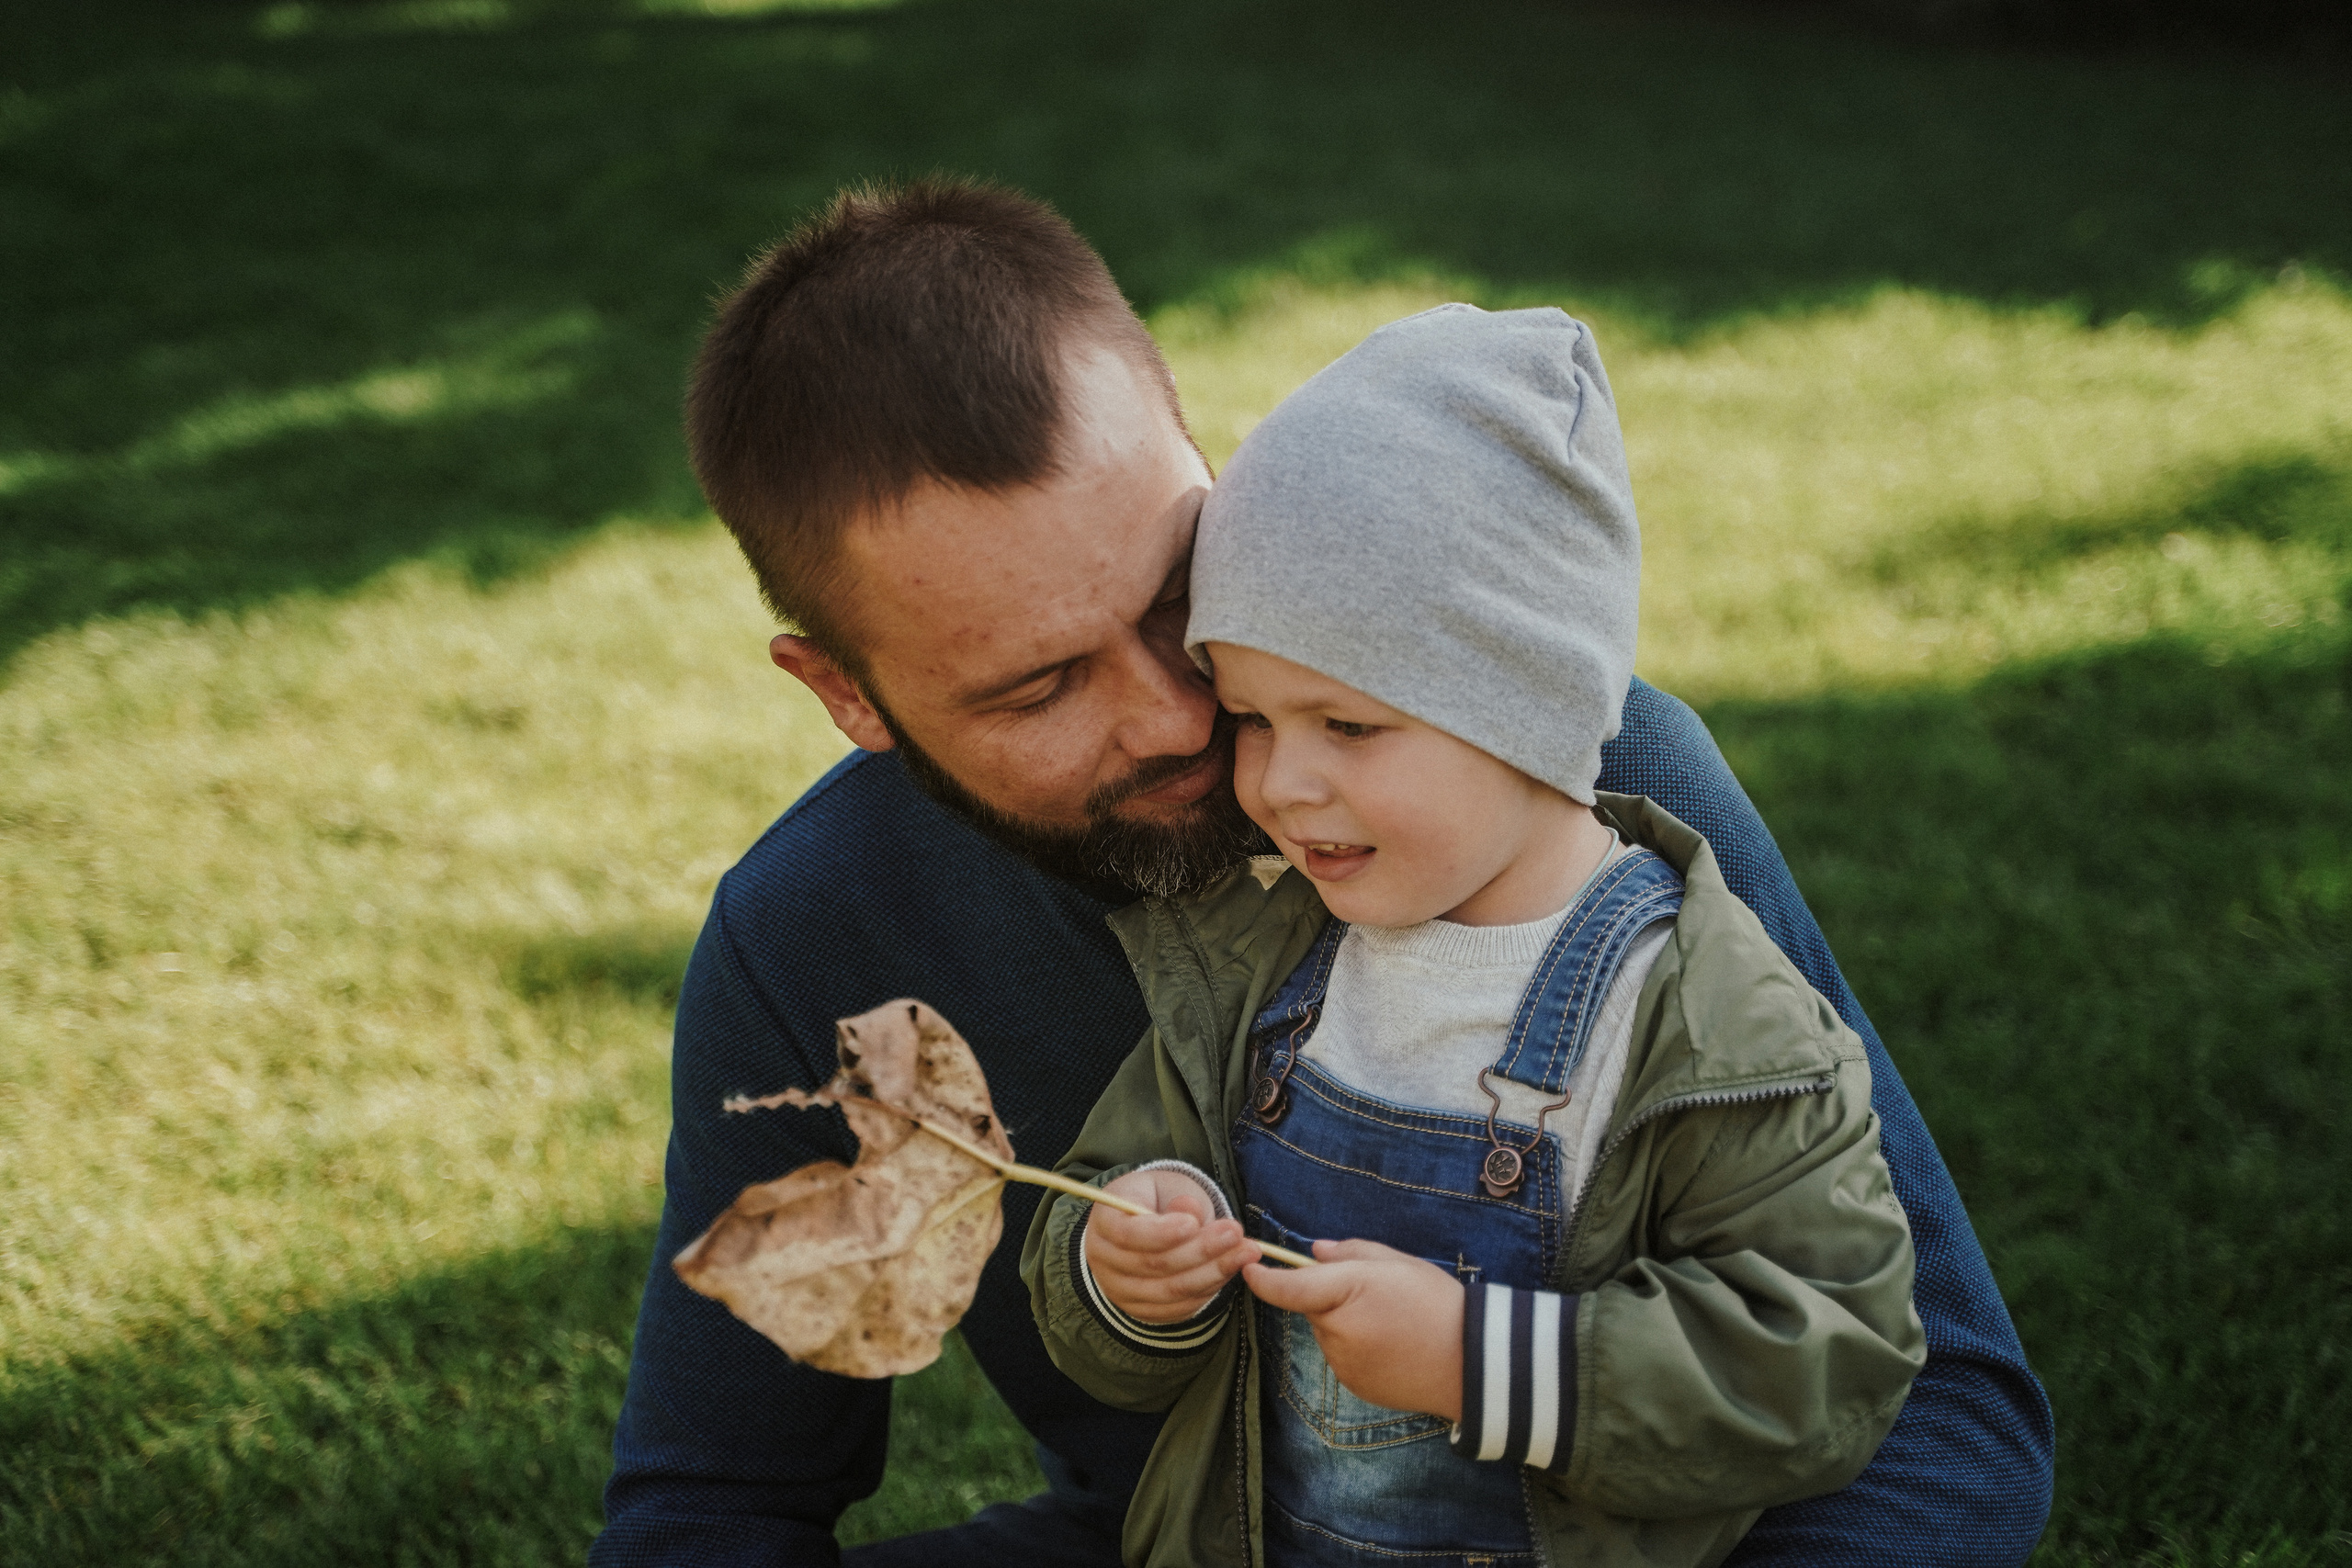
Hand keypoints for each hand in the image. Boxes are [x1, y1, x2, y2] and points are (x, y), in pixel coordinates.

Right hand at [1085, 1167, 1260, 1323]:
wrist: (1145, 1223)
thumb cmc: (1155, 1199)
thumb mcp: (1163, 1187)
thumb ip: (1176, 1199)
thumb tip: (1190, 1211)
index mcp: (1104, 1223)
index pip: (1127, 1234)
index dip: (1161, 1232)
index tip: (1193, 1223)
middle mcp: (1104, 1262)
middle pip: (1153, 1265)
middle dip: (1200, 1250)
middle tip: (1236, 1233)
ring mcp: (1121, 1291)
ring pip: (1170, 1291)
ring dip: (1213, 1272)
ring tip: (1246, 1252)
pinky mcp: (1143, 1311)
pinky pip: (1178, 1308)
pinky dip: (1208, 1290)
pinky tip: (1231, 1270)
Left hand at [1244, 1239, 1464, 1420]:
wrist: (1472, 1363)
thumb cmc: (1438, 1305)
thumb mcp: (1398, 1263)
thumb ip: (1350, 1253)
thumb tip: (1315, 1253)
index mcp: (1347, 1294)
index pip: (1288, 1288)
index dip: (1264, 1278)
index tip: (1249, 1266)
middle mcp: (1338, 1333)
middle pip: (1314, 1307)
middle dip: (1331, 1297)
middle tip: (1374, 1294)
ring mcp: (1345, 1365)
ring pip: (1329, 1333)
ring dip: (1345, 1323)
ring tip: (1391, 1322)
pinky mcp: (1356, 1386)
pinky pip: (1343, 1357)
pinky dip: (1358, 1348)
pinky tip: (1393, 1346)